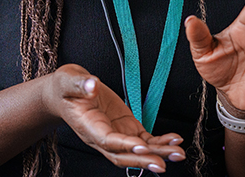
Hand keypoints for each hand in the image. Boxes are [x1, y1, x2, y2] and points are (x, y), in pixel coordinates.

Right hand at [49, 65, 184, 172]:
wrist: (66, 92)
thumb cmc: (66, 88)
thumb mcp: (69, 81)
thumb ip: (80, 84)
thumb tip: (92, 85)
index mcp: (88, 127)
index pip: (108, 141)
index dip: (125, 145)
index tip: (141, 146)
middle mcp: (103, 137)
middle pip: (124, 155)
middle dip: (144, 160)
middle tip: (163, 163)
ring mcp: (116, 134)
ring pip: (138, 151)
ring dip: (158, 154)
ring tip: (177, 154)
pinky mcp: (126, 128)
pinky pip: (144, 140)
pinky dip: (159, 142)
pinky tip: (174, 141)